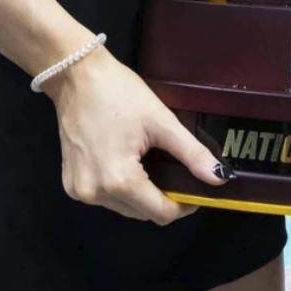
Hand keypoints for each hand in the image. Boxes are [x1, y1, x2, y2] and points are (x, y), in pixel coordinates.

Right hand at [43, 48, 229, 222]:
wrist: (77, 76)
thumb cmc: (119, 93)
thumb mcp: (162, 122)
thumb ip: (192, 154)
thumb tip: (220, 178)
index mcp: (119, 181)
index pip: (161, 213)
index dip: (183, 206)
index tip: (196, 191)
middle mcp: (96, 194)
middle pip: (143, 213)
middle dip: (163, 199)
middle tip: (176, 172)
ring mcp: (79, 191)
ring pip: (124, 208)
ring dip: (142, 195)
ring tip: (152, 164)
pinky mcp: (70, 184)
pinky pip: (106, 198)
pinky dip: (121, 188)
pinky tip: (129, 164)